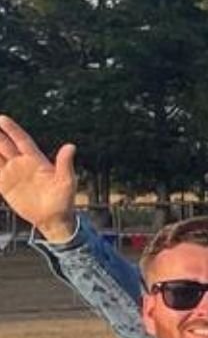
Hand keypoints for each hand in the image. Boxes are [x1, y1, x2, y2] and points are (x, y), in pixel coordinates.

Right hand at [0, 116, 80, 240]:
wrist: (54, 219)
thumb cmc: (64, 200)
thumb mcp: (66, 182)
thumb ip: (65, 164)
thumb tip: (71, 146)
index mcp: (35, 159)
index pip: (21, 139)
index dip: (11, 129)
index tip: (1, 118)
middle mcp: (21, 163)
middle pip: (3, 144)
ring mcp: (12, 173)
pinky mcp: (4, 185)